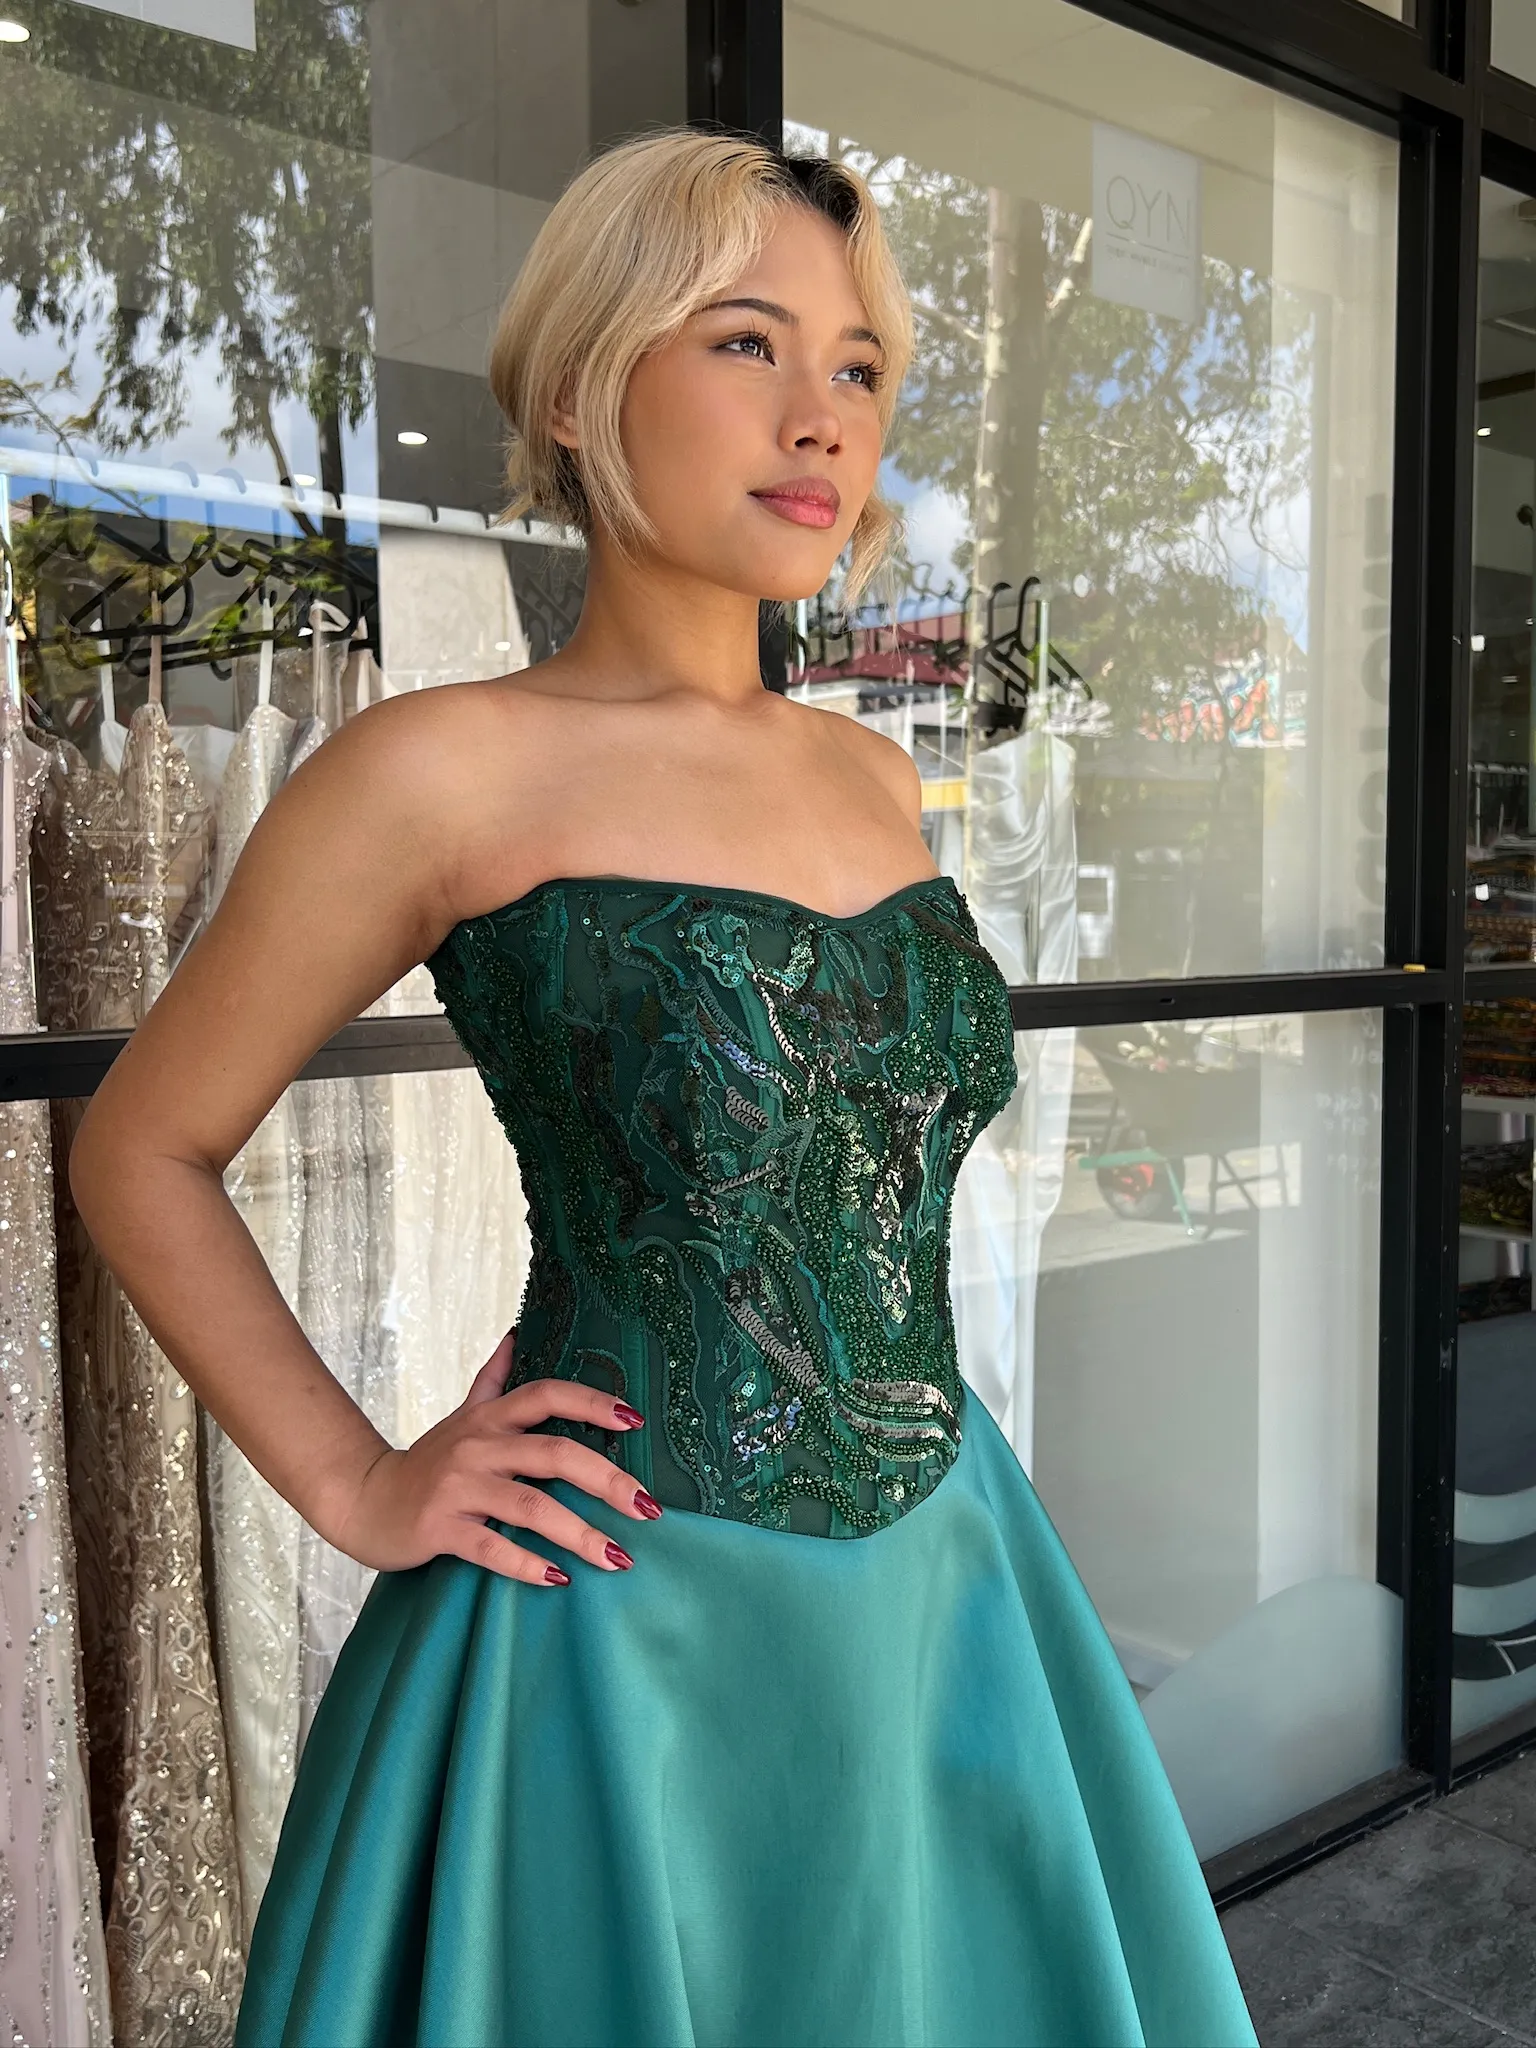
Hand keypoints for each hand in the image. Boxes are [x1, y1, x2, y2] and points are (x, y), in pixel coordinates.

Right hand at [333, 1328, 658, 1584]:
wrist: (363, 1499)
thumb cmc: (426, 1461)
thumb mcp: (462, 1415)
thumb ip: (494, 1379)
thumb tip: (518, 1332)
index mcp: (489, 1418)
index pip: (547, 1395)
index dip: (592, 1403)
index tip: (636, 1420)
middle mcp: (477, 1446)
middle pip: (553, 1454)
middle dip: (607, 1481)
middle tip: (648, 1509)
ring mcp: (458, 1488)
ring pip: (530, 1507)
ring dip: (579, 1534)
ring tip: (617, 1557)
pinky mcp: (440, 1528)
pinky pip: (491, 1547)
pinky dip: (528, 1564)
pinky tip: (559, 1579)